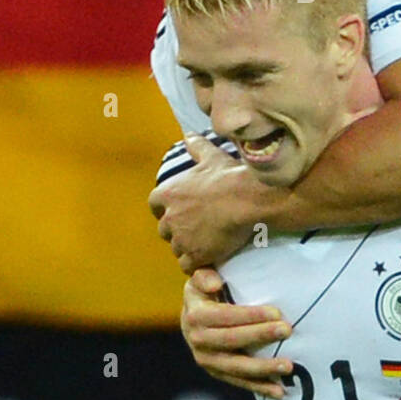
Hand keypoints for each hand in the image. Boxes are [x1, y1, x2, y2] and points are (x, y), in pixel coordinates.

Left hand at [149, 133, 269, 271]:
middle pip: (165, 230)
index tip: (179, 210)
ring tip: (206, 243)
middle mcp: (170, 217)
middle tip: (197, 228)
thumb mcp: (211, 156)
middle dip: (177, 231)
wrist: (245, 199)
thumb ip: (196, 147)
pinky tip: (209, 257)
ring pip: (177, 249)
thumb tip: (188, 135)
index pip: (155, 205)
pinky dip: (196, 263)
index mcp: (168, 193)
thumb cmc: (228, 176)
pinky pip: (188, 265)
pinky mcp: (195, 255)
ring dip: (188, 248)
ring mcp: (181, 238)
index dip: (166, 209)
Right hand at [181, 267, 293, 398]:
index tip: (277, 313)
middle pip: (232, 341)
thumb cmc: (204, 291)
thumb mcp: (200, 277)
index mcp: (195, 316)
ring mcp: (206, 360)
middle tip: (287, 330)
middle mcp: (197, 340)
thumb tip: (215, 283)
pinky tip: (279, 391)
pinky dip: (259, 387)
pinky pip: (239, 382)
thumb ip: (204, 276)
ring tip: (288, 366)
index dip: (251, 316)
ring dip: (263, 368)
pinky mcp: (216, 372)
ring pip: (236, 367)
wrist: (192, 315)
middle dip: (261, 336)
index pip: (225, 317)